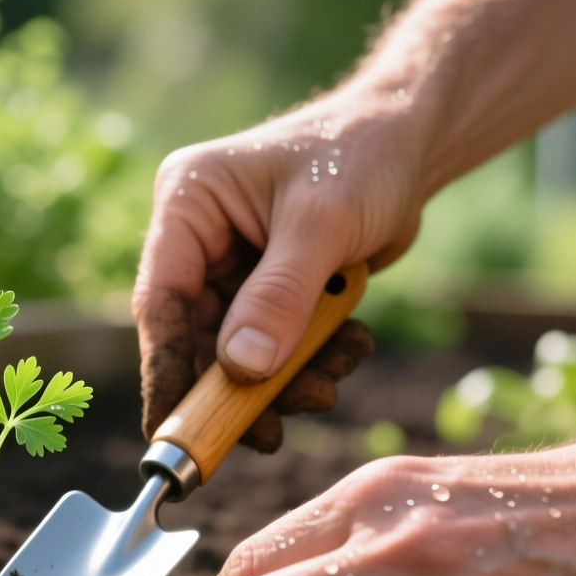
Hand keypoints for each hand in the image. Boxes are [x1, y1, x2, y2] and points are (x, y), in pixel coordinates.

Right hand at [132, 0, 575, 442]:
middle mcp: (198, 237)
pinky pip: (274, 343)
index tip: (173, 434)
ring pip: (238, 350)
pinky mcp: (267, 285)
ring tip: (331, 383)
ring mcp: (231, 264)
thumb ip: (278, 298)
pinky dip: (309, 360)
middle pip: (197, 337)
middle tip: (272, 435)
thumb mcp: (321, 224)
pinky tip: (350, 346)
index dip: (167, 373)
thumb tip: (241, 371)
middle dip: (239, 388)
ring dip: (284, 380)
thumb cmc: (362, 154)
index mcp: (187, 205)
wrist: (413, 140)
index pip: (162, 303)